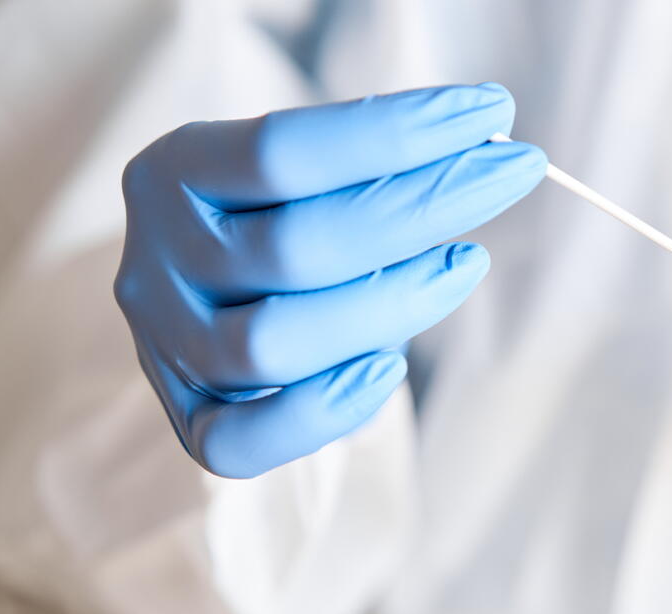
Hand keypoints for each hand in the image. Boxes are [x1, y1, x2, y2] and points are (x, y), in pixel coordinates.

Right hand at [115, 83, 544, 477]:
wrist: (216, 292)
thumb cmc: (286, 215)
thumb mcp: (308, 174)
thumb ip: (369, 172)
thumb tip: (480, 159)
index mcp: (176, 171)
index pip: (285, 150)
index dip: (396, 133)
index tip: (491, 112)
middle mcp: (157, 256)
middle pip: (297, 248)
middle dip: (426, 207)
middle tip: (515, 172)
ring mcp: (166, 343)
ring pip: (273, 344)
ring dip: (390, 306)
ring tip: (465, 265)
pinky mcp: (189, 418)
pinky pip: (236, 443)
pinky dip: (318, 414)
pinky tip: (388, 371)